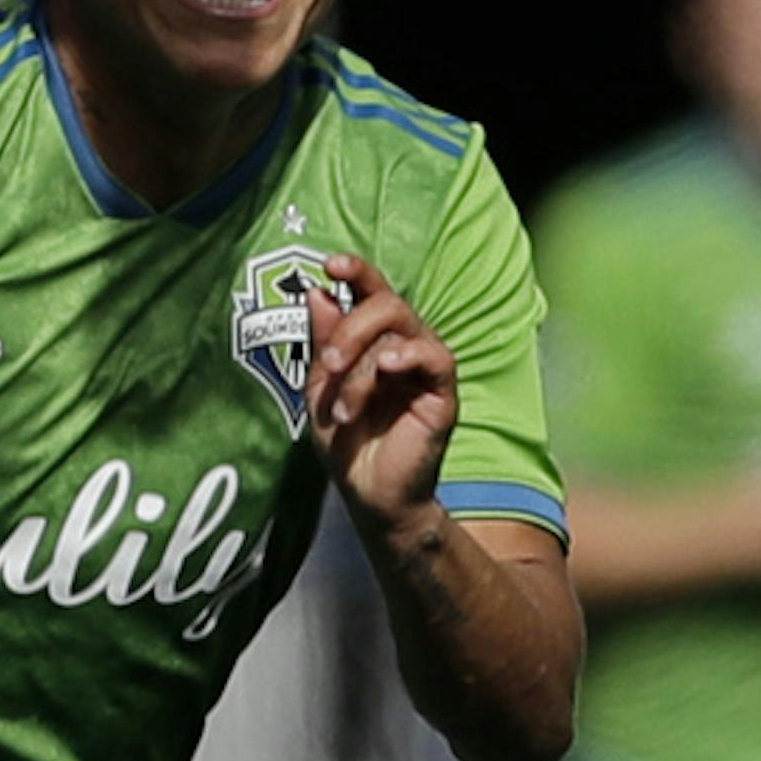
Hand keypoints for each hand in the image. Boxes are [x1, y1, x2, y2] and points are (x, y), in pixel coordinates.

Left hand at [306, 256, 459, 525]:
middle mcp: (404, 345)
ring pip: (402, 329)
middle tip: (329, 364)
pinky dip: (407, 355)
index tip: (330, 265)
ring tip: (346, 405)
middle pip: (386, 302)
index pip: (372, 292)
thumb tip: (317, 291)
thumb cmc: (347, 443)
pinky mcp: (443, 392)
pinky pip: (434, 356)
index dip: (356, 271)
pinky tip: (387, 369)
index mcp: (375, 340)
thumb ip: (323, 341)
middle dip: (350, 327)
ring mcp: (425, 367)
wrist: (368, 495)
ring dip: (363, 360)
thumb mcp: (322, 388)